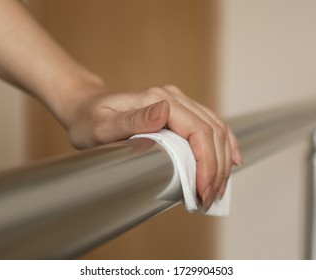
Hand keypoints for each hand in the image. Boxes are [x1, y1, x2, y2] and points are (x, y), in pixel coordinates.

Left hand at [62, 84, 241, 209]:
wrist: (85, 107)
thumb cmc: (88, 120)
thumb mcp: (101, 126)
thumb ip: (131, 121)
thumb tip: (164, 112)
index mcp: (158, 99)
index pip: (198, 131)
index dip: (207, 163)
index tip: (203, 191)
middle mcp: (174, 98)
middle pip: (212, 132)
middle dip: (216, 168)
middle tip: (209, 199)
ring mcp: (178, 103)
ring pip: (216, 129)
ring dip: (221, 161)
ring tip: (217, 189)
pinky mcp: (179, 111)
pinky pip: (210, 125)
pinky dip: (224, 144)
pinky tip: (230, 159)